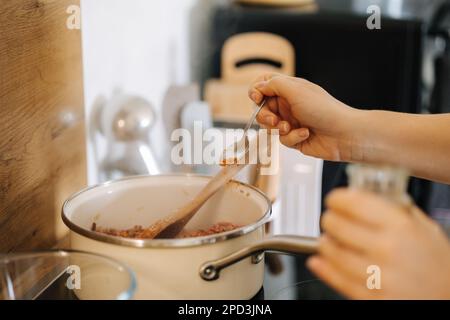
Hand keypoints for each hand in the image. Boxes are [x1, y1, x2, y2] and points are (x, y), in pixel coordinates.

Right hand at [248, 73, 359, 160]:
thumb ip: (273, 84)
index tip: (256, 98)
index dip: (256, 91)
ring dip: (277, 128)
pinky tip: (305, 134)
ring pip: (269, 126)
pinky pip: (283, 139)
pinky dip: (292, 137)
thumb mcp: (295, 90)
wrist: (343, 134)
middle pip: (262, 108)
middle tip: (273, 119)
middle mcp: (289, 104)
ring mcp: (291, 121)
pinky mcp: (295, 138)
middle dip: (264, 115)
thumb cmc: (323, 109)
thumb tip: (258, 87)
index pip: (264, 85)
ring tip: (288, 128)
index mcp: (289, 88)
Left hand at [307, 188, 449, 298]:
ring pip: (333, 254)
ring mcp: (378, 276)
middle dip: (329, 220)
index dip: (337, 198)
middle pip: (338, 226)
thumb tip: (369, 194)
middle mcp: (388, 249)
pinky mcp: (372, 297)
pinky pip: (338, 280)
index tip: (334, 199)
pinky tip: (319, 261)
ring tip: (326, 240)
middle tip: (329, 219)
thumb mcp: (426, 229)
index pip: (354, 203)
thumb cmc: (440, 265)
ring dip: (325, 244)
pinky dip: (324, 268)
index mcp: (401, 226)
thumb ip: (398, 210)